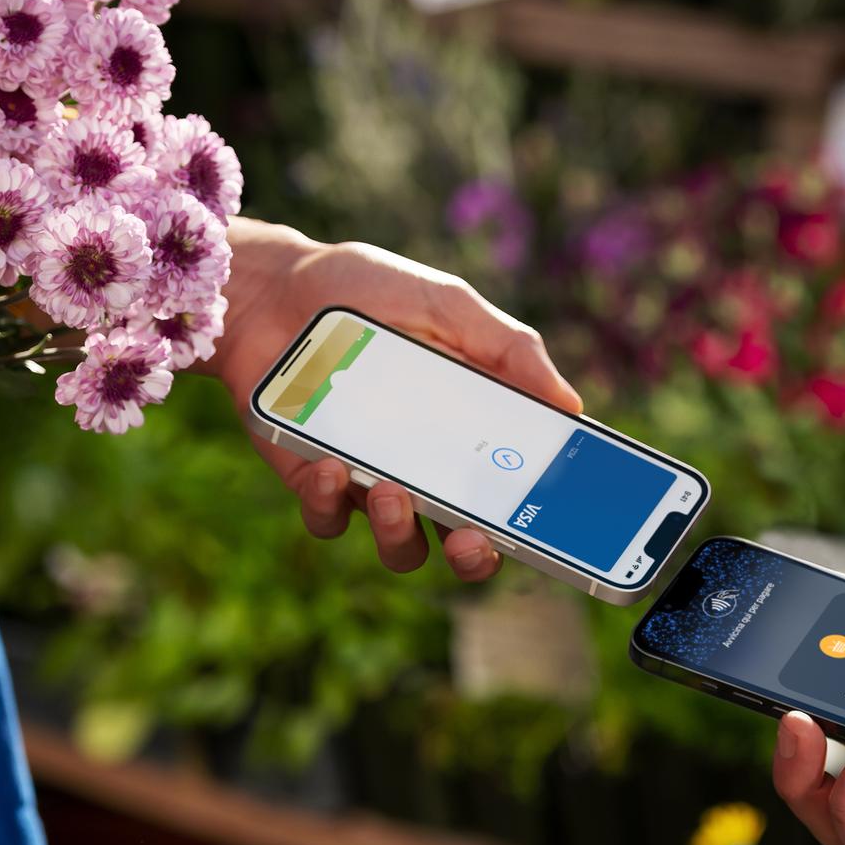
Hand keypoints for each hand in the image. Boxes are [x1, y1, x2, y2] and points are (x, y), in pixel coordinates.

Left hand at [205, 218, 581, 581]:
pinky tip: (327, 464)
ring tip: (389, 492)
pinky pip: (329, 519)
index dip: (537, 524)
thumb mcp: (448, 305)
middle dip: (474, 556)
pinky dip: (330, 503)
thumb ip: (509, 348)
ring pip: (400, 545)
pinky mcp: (313, 481)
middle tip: (470, 538)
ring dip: (400, 532)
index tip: (553, 530)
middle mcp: (427, 469)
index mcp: (471, 433)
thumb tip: (572, 404)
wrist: (272, 288)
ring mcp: (369, 480)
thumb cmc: (367, 291)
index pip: (514, 495)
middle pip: (466, 542)